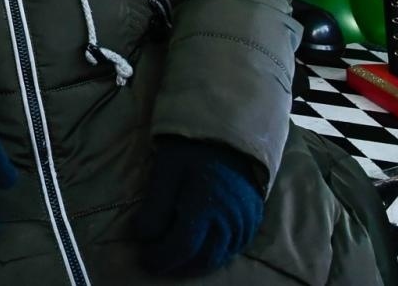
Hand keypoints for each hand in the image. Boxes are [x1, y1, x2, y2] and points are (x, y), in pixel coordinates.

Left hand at [135, 138, 264, 276]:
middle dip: (178, 265)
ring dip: (197, 262)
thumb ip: (156, 206)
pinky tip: (202, 248)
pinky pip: (236, 248)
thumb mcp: (167, 171)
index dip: (162, 257)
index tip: (145, 258)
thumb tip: (143, 236)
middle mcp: (231, 220)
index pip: (183, 247)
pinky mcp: (254, 219)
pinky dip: (217, 253)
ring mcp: (246, 222)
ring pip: (221, 257)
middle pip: (203, 258)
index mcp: (207, 207)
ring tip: (176, 257)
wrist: (231, 133)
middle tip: (158, 260)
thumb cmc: (193, 149)